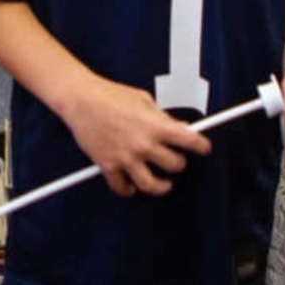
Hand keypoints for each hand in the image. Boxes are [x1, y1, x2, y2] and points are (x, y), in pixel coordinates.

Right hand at [62, 73, 210, 198]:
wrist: (81, 99)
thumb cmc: (109, 94)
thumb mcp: (143, 98)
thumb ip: (160, 116)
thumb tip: (175, 127)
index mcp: (155, 125)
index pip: (190, 140)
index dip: (201, 146)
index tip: (204, 148)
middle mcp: (143, 144)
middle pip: (174, 166)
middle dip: (179, 163)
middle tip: (177, 160)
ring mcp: (126, 158)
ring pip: (152, 186)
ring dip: (161, 186)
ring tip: (163, 184)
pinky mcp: (109, 166)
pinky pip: (122, 187)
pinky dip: (128, 190)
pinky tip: (132, 186)